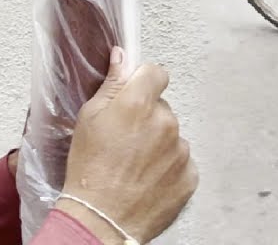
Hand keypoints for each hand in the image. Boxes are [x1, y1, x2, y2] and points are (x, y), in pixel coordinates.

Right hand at [55, 47, 196, 243]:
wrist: (101, 219)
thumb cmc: (89, 170)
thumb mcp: (88, 119)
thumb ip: (111, 85)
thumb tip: (122, 58)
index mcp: (138, 103)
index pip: (156, 73)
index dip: (144, 82)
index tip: (135, 94)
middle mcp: (165, 122)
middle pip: (161, 107)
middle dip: (147, 118)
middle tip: (125, 140)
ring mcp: (180, 150)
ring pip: (172, 136)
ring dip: (158, 144)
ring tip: (134, 165)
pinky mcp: (189, 175)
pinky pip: (181, 162)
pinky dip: (167, 168)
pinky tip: (146, 179)